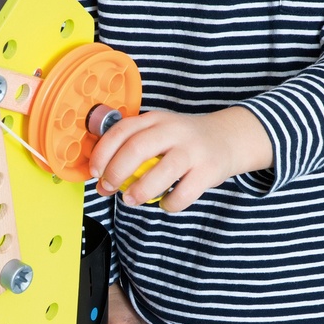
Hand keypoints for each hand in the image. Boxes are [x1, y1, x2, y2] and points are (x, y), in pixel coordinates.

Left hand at [89, 106, 272, 211]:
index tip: (94, 171)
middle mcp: (173, 130)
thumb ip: (132, 148)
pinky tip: (165, 203)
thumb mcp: (158, 132)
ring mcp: (193, 150)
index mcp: (155, 119)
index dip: (102, 153)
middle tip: (108, 188)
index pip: (121, 131)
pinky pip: (184, 193)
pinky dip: (169, 204)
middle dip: (116, 172)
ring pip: (162, 172)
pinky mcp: (209, 171)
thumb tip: (101, 179)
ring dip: (140, 190)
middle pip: (137, 148)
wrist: (228, 137)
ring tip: (131, 200)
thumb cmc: (182, 141)